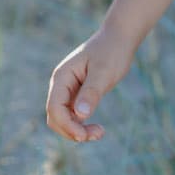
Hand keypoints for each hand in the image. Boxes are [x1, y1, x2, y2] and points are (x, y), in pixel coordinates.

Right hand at [46, 24, 134, 142]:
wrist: (119, 38)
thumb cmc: (112, 52)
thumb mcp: (104, 72)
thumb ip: (92, 92)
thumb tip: (80, 115)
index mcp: (62, 77)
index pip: (54, 108)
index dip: (66, 125)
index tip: (84, 135)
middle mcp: (61, 85)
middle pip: (56, 117)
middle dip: (71, 130)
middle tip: (97, 134)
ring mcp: (68, 90)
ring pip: (64, 118)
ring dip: (77, 130)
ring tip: (99, 133)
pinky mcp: (78, 94)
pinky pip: (74, 115)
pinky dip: (82, 124)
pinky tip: (97, 128)